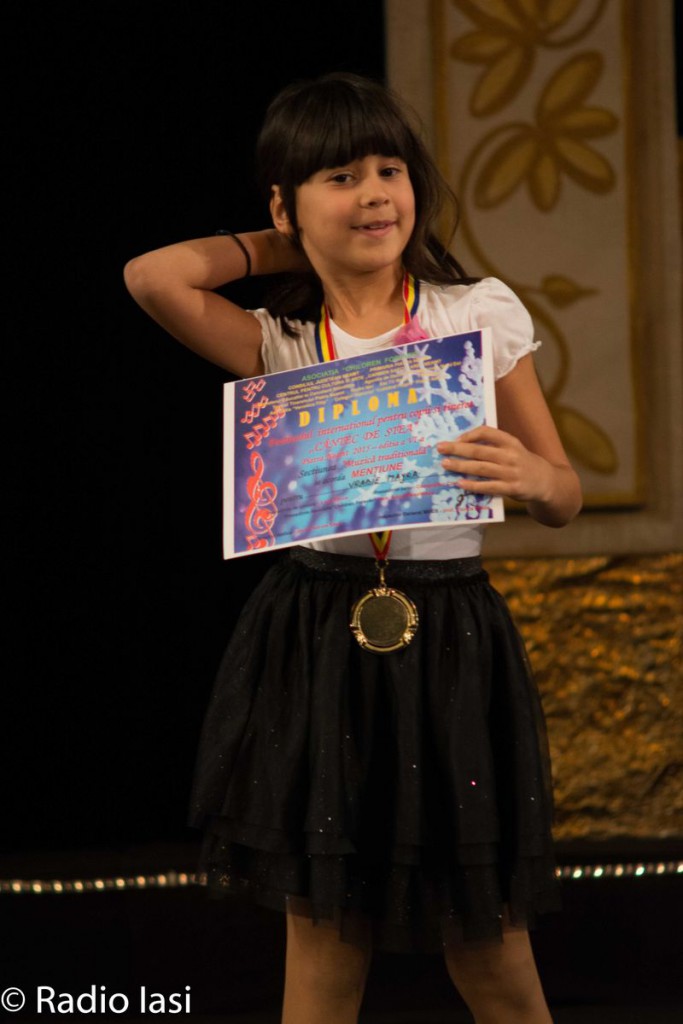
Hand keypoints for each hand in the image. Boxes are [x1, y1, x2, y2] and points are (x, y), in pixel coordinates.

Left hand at [437, 425, 553, 503]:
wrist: (545, 481)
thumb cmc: (522, 463)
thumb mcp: (513, 448)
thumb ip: (493, 445)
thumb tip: (463, 444)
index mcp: (510, 441)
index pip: (487, 432)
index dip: (470, 434)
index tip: (456, 438)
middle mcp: (511, 455)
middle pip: (480, 451)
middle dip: (457, 449)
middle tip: (440, 448)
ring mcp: (511, 473)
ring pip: (481, 468)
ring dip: (461, 466)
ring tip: (445, 464)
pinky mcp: (511, 488)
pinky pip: (489, 486)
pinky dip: (473, 485)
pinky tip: (460, 483)